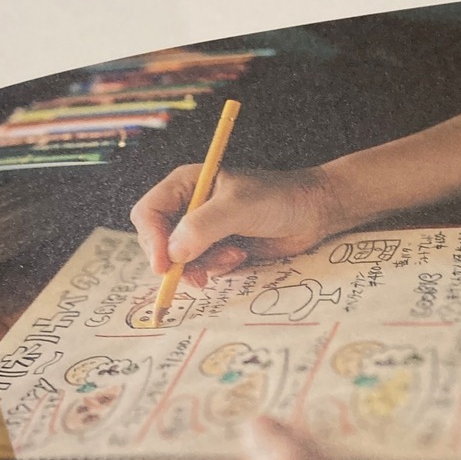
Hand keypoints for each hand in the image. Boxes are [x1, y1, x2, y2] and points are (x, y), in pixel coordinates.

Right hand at [130, 164, 347, 283]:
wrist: (312, 213)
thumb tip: (173, 254)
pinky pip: (202, 268)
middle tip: (199, 274)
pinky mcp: (217, 248)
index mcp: (186, 184)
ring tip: (234, 255)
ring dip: (204, 265)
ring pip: (180, 260)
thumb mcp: (238, 207)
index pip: (149, 213)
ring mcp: (202, 230)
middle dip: (177, 260)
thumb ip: (202, 228)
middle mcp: (188, 206)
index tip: (164, 265)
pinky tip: (241, 255)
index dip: (152, 240)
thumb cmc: (277, 199)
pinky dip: (219, 268)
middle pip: (159, 242)